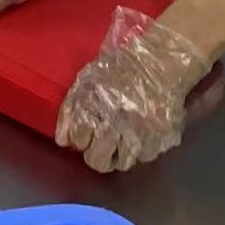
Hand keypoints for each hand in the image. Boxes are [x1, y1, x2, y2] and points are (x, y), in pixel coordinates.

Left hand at [55, 8, 210, 173]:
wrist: (160, 61)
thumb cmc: (120, 68)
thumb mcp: (88, 80)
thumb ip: (71, 109)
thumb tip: (63, 141)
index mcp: (94, 104)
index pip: (78, 139)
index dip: (80, 137)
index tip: (87, 132)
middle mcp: (116, 122)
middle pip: (97, 160)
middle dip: (97, 153)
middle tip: (102, 143)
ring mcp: (140, 132)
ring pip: (122, 164)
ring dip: (120, 153)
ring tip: (123, 138)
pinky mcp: (161, 138)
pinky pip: (145, 158)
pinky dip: (141, 149)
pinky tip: (141, 133)